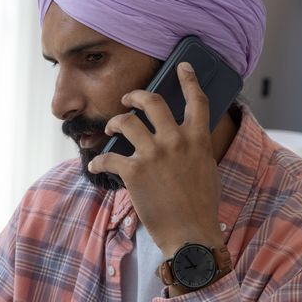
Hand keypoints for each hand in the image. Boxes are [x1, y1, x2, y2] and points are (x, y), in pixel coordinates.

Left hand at [87, 62, 223, 258]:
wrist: (190, 234)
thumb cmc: (201, 208)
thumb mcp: (206, 170)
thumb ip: (195, 150)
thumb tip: (186, 143)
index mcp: (197, 139)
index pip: (196, 100)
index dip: (188, 79)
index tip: (182, 66)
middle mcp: (176, 141)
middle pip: (152, 102)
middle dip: (135, 95)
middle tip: (127, 99)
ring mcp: (153, 155)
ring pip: (126, 122)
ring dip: (114, 123)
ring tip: (111, 130)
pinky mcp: (134, 172)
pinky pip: (108, 158)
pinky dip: (98, 162)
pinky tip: (94, 165)